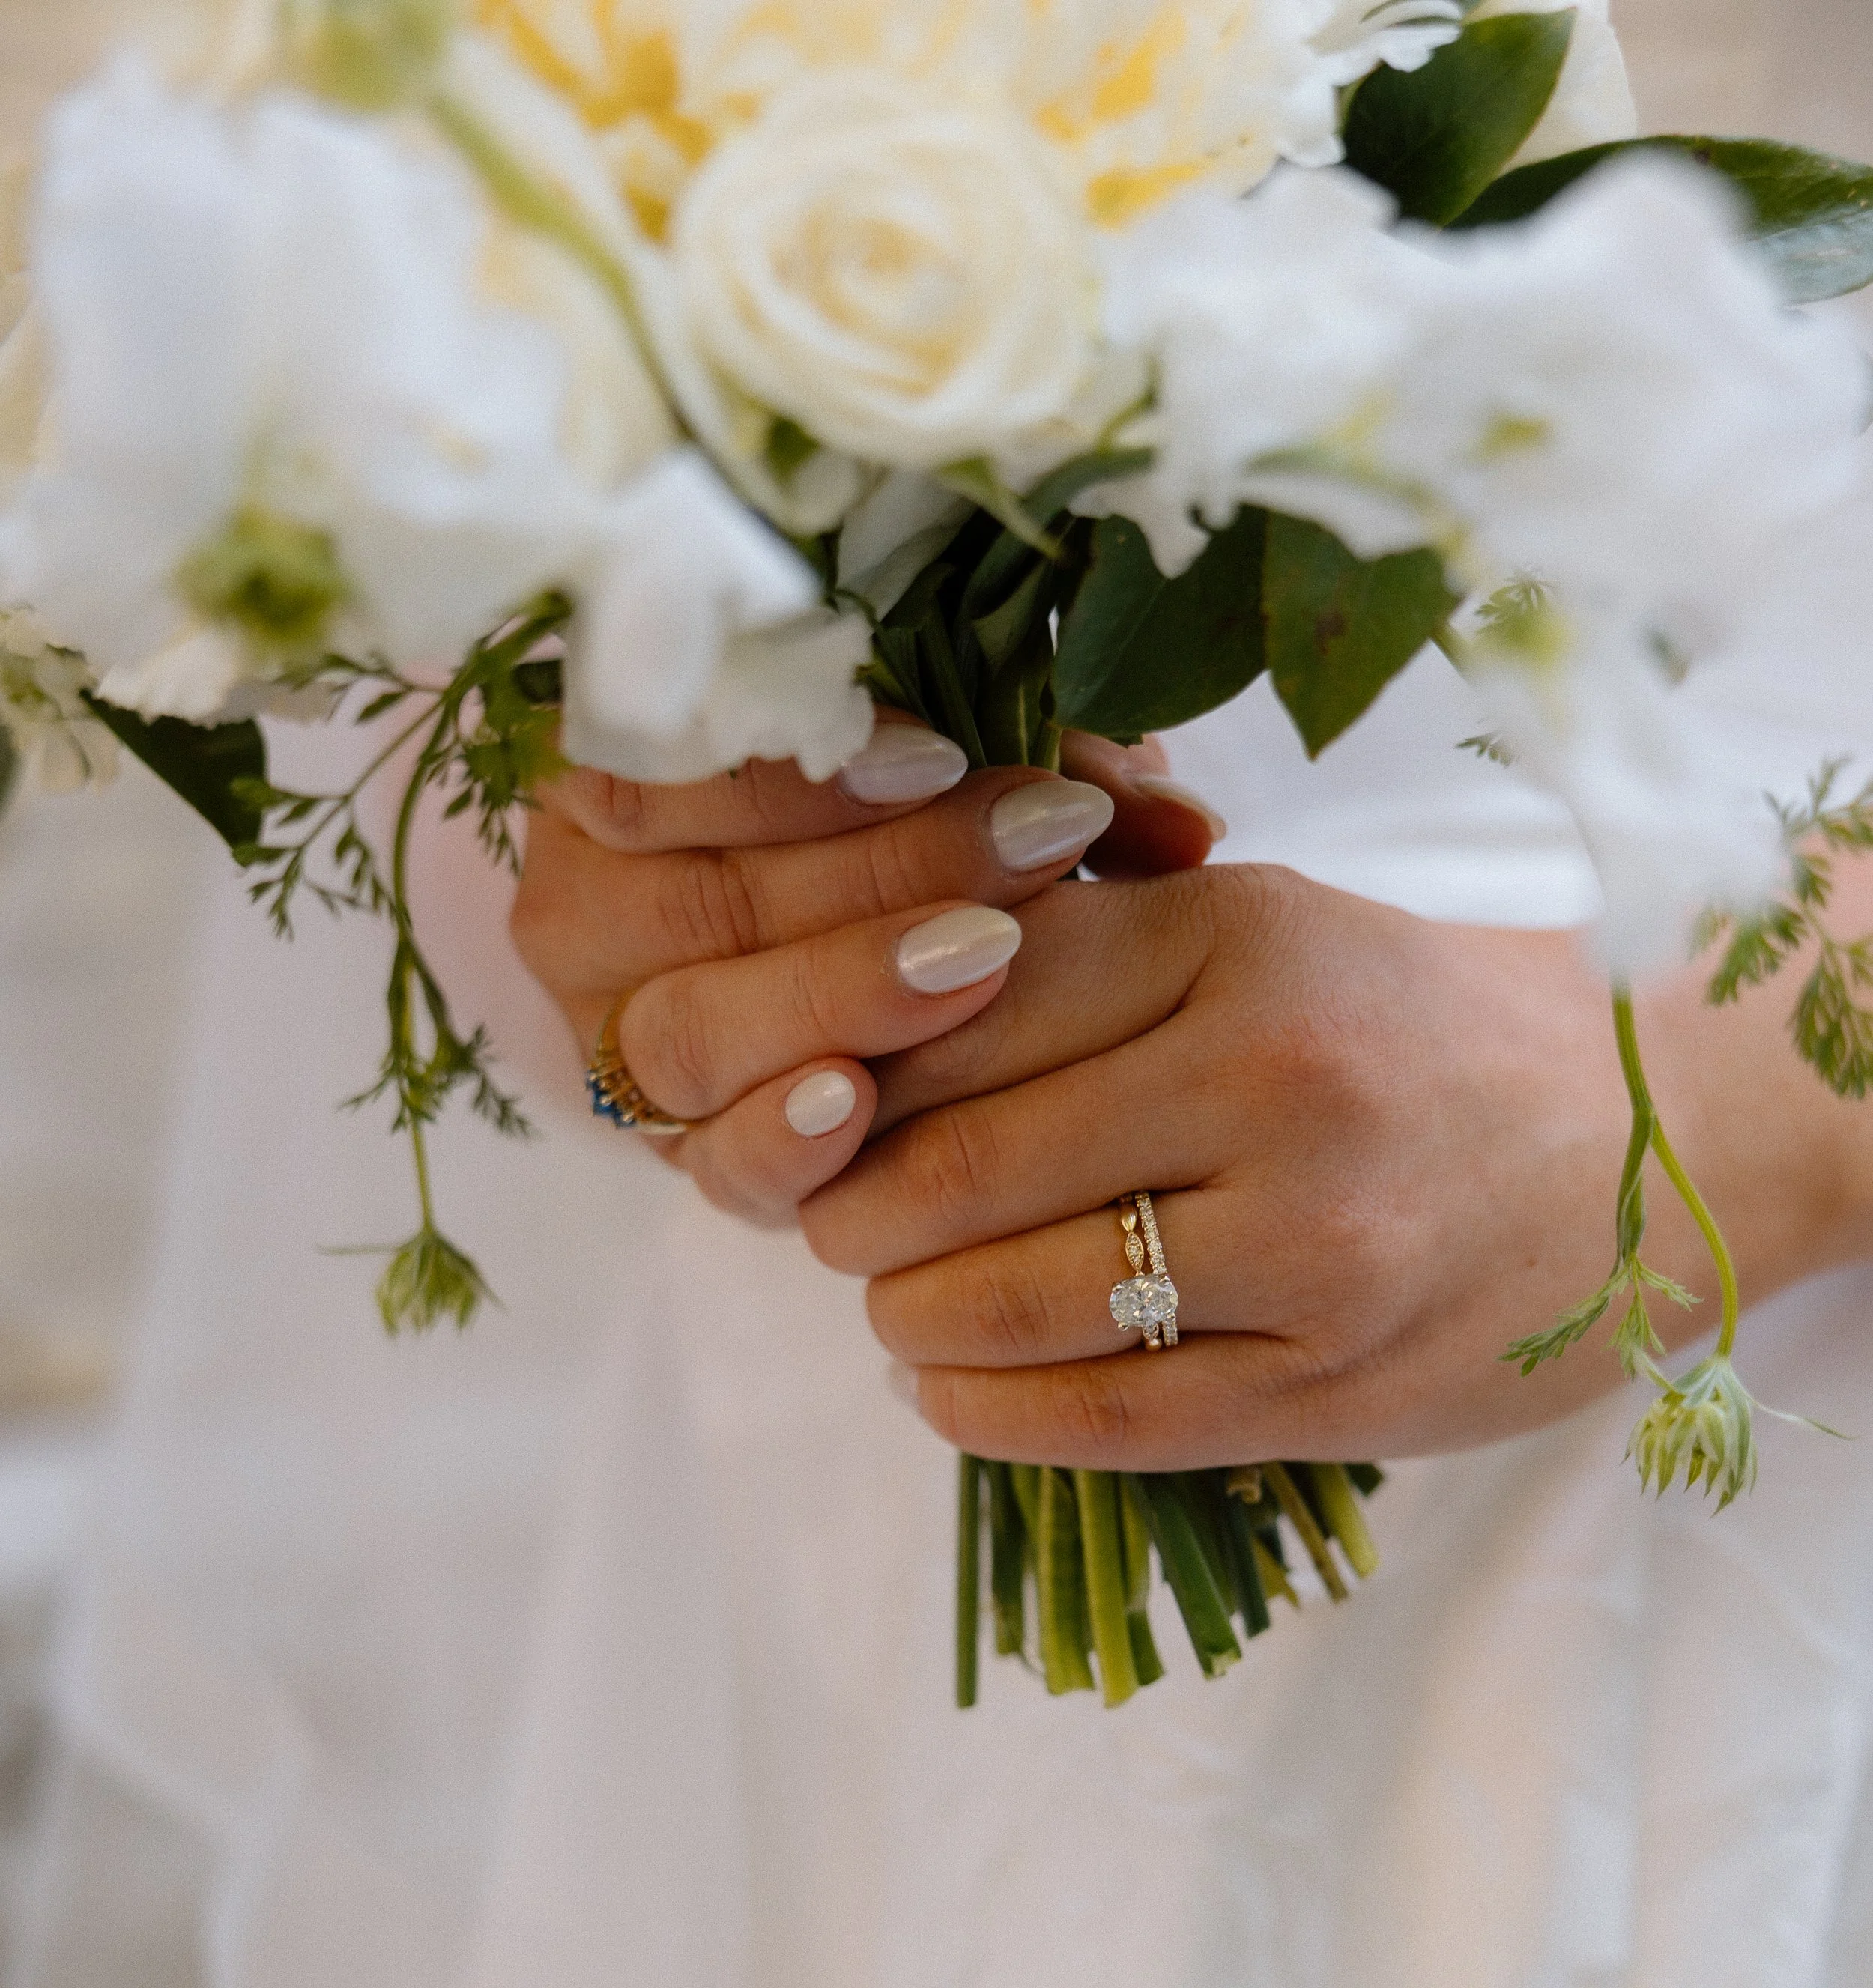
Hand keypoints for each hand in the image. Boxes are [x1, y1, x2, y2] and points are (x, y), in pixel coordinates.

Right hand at [513, 719, 1220, 1223]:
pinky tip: (857, 1104)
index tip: (944, 755)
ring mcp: (618, 1045)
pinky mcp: (681, 1153)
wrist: (858, 942)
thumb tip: (1182, 824)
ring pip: (694, 1030)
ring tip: (979, 964)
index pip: (662, 761)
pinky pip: (709, 1157)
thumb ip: (1049, 763)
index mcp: (607, 777)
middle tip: (1032, 845)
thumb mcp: (969, 760)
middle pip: (703, 902)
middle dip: (877, 874)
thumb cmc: (913, 817)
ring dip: (843, 994)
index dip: (794, 764)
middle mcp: (580, 913)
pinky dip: (782, 1136)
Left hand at [804, 862, 1872, 1468]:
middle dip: (855, 1206)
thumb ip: (1103, 931)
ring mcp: (1311, 1247)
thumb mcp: (1283, 918)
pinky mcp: (1332, 1384)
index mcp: (1246, 935)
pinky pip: (1099, 1420)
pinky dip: (982, 1410)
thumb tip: (891, 976)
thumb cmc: (1436, 1025)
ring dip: (906, 1312)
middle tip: (834, 1219)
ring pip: (1013, 1300)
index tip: (831, 1099)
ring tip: (891, 1302)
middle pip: (961, 1159)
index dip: (863, 1064)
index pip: (966, 1003)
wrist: (1658, 1153)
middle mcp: (1274, 1082)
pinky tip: (940, 1387)